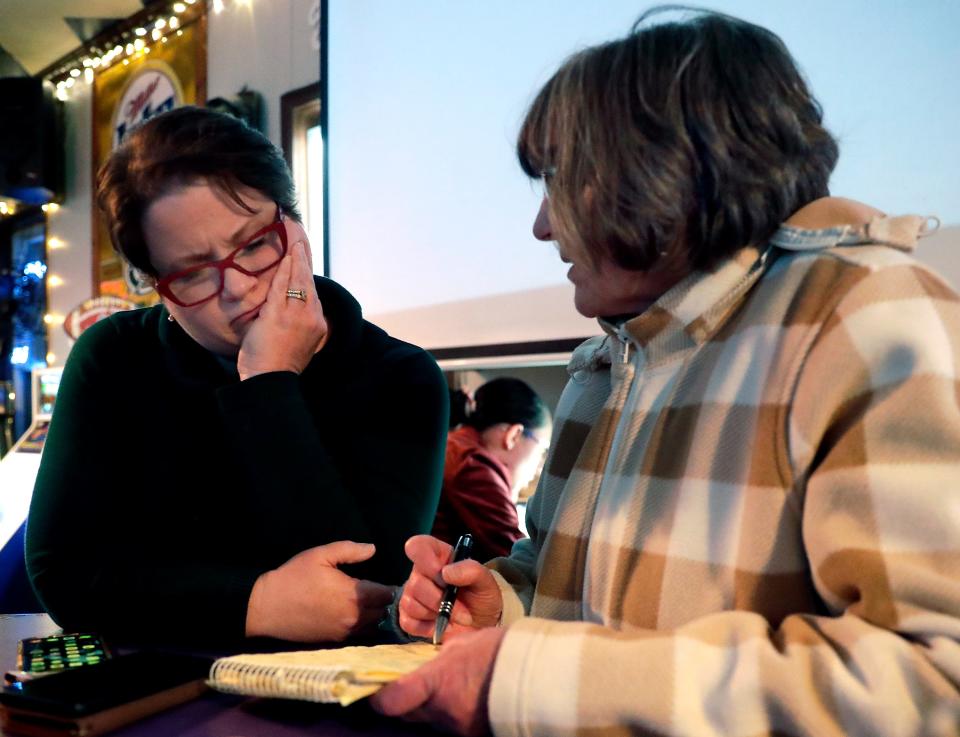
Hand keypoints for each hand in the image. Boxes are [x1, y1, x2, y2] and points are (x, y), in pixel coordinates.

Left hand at [237, 240, 328, 379]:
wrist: (270, 380)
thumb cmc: (279, 365)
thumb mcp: (300, 344)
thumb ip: (300, 326)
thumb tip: (294, 312)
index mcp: (319, 325)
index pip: (313, 294)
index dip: (309, 275)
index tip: (306, 261)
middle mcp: (313, 318)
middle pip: (309, 283)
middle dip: (305, 261)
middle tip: (301, 242)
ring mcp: (296, 315)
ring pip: (299, 281)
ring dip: (296, 260)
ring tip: (295, 243)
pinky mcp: (279, 315)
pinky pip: (283, 286)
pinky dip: (284, 270)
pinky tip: (286, 257)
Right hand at [245, 541, 393, 641]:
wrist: (265, 608)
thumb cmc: (293, 577)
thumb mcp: (320, 555)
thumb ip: (350, 550)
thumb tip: (373, 549)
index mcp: (354, 595)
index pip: (389, 595)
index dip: (397, 588)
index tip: (401, 581)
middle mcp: (354, 618)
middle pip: (386, 613)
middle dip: (392, 603)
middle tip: (394, 592)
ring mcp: (344, 632)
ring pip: (375, 626)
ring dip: (380, 615)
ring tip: (380, 602)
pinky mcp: (335, 641)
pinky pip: (360, 634)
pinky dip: (366, 625)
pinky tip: (363, 613)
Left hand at [370, 626, 504, 735]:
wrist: (541, 675)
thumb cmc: (502, 652)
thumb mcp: (465, 643)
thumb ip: (441, 656)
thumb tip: (430, 660)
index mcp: (438, 683)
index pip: (391, 701)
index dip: (378, 697)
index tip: (375, 689)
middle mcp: (443, 712)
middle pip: (408, 713)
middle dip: (403, 700)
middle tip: (409, 683)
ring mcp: (459, 728)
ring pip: (431, 719)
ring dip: (432, 705)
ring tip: (449, 686)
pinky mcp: (474, 735)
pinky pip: (452, 724)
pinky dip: (453, 711)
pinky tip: (467, 696)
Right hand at [398, 535, 502, 639]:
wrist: (482, 623)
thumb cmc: (481, 596)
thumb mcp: (485, 580)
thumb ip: (471, 570)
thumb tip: (446, 572)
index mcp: (438, 556)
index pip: (417, 546)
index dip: (425, 558)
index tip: (442, 573)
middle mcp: (421, 573)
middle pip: (416, 583)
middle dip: (441, 599)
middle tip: (461, 607)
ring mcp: (412, 595)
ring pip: (411, 603)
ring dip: (437, 614)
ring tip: (455, 616)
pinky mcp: (408, 617)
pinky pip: (408, 622)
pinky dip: (427, 627)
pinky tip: (442, 625)